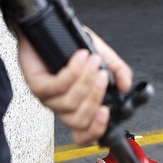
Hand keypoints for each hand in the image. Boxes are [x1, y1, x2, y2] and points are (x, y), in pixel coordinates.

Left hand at [17, 29, 132, 145]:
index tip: (107, 112)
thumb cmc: (70, 45)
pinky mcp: (36, 85)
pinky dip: (73, 72)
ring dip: (85, 80)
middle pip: (79, 120)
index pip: (83, 134)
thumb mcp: (102, 56)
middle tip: (102, 75)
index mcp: (77, 105)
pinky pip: (56, 87)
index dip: (96, 130)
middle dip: (95, 97)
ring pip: (69, 103)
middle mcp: (61, 106)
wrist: (47, 28)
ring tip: (92, 61)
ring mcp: (47, 98)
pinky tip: (79, 57)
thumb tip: (126, 84)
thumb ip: (117, 71)